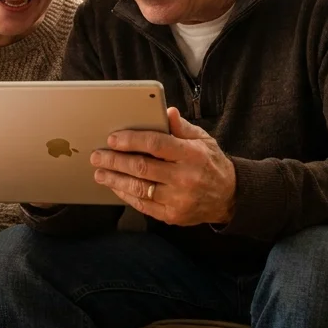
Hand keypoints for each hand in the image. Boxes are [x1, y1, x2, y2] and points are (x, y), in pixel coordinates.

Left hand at [90, 107, 235, 225]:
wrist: (229, 197)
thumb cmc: (211, 164)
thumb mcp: (203, 140)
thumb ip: (182, 127)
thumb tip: (167, 112)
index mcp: (192, 155)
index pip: (156, 145)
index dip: (131, 141)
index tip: (113, 139)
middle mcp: (185, 178)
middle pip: (142, 168)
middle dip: (115, 161)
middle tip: (98, 156)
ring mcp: (178, 199)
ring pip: (139, 188)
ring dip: (115, 180)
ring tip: (100, 173)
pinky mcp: (173, 215)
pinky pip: (143, 204)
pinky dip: (126, 195)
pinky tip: (115, 186)